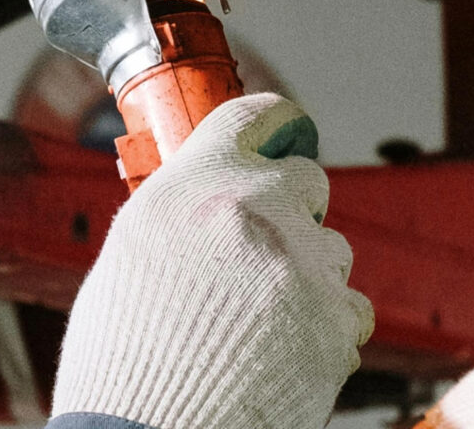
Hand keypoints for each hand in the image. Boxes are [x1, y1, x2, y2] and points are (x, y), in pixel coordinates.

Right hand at [51, 93, 373, 428]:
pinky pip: (350, 308)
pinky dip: (326, 328)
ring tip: (260, 323)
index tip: (284, 134)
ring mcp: (302, 266)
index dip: (276, 124)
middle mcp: (254, 209)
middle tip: (259, 255)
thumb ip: (183, 207)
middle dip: (291, 211)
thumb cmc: (123, 357)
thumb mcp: (132, 252)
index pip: (257, 115)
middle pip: (307, 181)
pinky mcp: (335, 323)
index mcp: (195, 183)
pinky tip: (283, 353)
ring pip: (331, 248)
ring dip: (307, 275)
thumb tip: (212, 192)